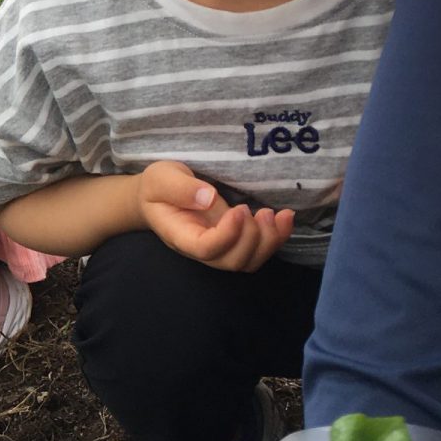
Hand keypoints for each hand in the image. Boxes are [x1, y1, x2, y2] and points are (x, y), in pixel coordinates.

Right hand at [138, 160, 294, 271]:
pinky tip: (284, 218)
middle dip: (253, 239)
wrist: (157, 196)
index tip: (239, 209)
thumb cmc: (157, 186)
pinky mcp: (234, 240)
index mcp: (180, 235)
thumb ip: (180, 188)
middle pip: (232, 261)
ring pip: (249, 261)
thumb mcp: (161, 178)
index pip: (206, 249)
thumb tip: (209, 198)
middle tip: (259, 211)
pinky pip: (258, 251)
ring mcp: (219, 246)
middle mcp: (200, 248)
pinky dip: (276, 237)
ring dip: (269, 241)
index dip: (228, 235)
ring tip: (275, 214)